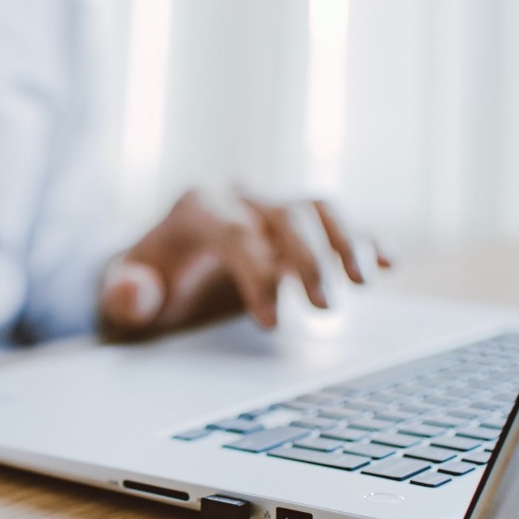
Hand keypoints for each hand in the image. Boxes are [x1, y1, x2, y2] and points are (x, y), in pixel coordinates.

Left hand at [100, 188, 389, 340]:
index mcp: (198, 207)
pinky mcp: (301, 220)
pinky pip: (341, 219)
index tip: (271, 323)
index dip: (256, 275)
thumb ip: (125, 294)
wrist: (164, 259)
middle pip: (286, 214)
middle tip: (325, 309)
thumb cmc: (148, 278)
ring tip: (367, 282)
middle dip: (309, 259)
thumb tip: (137, 292)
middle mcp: (242, 196)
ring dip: (349, 240)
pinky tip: (392, 262)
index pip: (235, 233)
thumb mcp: (126, 291)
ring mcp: (275, 204)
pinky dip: (367, 236)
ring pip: (320, 206)